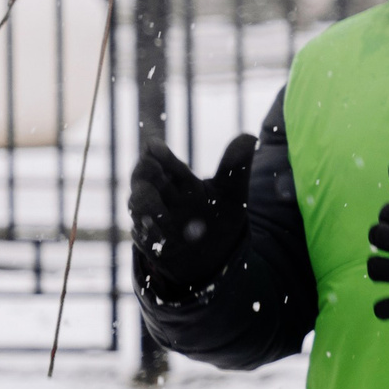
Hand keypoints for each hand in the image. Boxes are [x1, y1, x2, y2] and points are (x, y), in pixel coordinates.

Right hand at [128, 134, 254, 293]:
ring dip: (145, 203)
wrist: (213, 253)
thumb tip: (250, 136)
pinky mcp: (148, 240)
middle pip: (143, 177)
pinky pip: (142, 235)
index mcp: (178, 178)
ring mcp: (151, 216)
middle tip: (150, 166)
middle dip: (145, 172)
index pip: (164, 161)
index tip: (154, 143)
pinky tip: (159, 235)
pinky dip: (149, 233)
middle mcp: (160, 194)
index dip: (160, 153)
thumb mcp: (231, 191)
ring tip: (157, 204)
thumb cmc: (218, 214)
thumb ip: (236, 165)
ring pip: (138, 204)